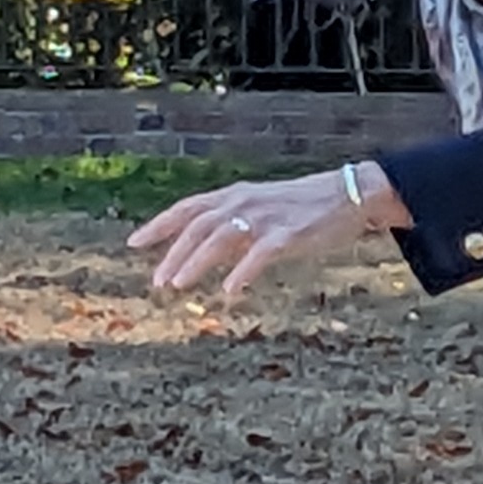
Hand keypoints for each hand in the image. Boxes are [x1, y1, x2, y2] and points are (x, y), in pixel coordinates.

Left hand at [131, 167, 372, 297]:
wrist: (349, 194)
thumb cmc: (303, 206)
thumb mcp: (262, 207)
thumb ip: (234, 223)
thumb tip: (206, 247)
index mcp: (235, 195)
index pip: (187, 208)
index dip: (159, 225)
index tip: (133, 243)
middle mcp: (244, 202)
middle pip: (197, 227)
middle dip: (172, 253)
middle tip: (157, 280)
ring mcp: (265, 218)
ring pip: (219, 238)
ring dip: (195, 262)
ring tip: (178, 285)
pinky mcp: (288, 234)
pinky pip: (259, 254)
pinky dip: (242, 271)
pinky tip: (231, 290)